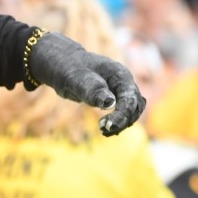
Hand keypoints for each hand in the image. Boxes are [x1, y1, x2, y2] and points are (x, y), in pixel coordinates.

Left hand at [27, 32, 145, 135]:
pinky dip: (118, 122)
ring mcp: (121, 90)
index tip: (107, 126)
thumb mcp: (77, 79)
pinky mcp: (116, 98)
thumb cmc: (69, 69)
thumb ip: (93, 89)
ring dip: (122, 123)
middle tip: (104, 130)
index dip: (122, 114)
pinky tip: (106, 130)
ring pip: (132, 111)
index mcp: (119, 74)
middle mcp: (124, 82)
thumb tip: (110, 103)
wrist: (63, 66)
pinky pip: (124, 113)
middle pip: (135, 106)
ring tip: (104, 131)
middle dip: (123, 120)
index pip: (130, 98)